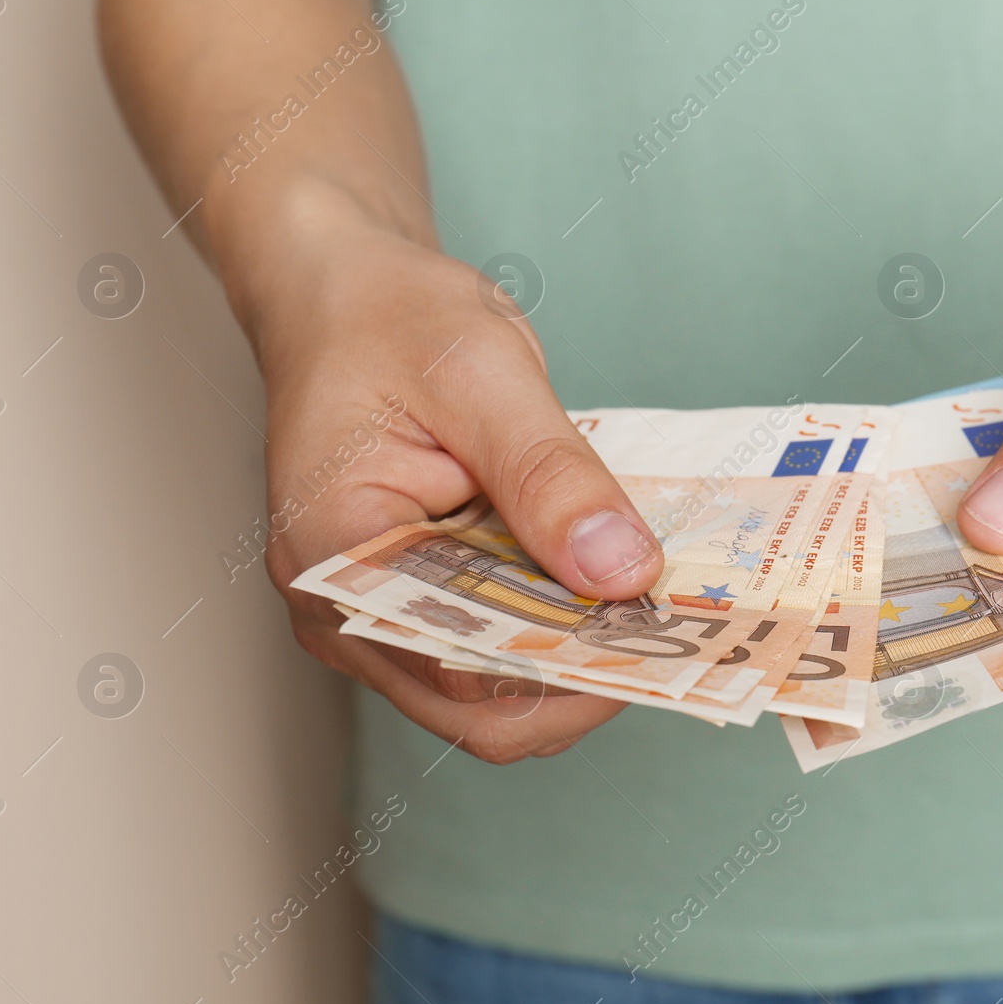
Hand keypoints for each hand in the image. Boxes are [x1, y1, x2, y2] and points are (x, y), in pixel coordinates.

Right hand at [253, 222, 663, 762]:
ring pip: (491, 694)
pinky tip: (604, 590)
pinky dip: (552, 631)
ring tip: (645, 608)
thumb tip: (622, 571)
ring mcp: (372, 615)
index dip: (561, 668)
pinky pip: (490, 649)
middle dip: (580, 678)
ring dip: (572, 662)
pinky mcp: (412, 603)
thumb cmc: (392, 320)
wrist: (345, 296)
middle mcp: (340, 608)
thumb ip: (550, 477)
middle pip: (478, 707)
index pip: (457, 667)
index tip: (650, 638)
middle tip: (669, 629)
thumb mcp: (483, 374)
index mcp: (332, 553)